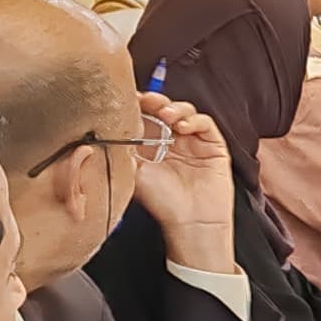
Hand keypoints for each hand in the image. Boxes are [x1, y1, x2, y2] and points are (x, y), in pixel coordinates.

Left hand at [131, 96, 237, 274]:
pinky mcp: (213, 146)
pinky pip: (206, 123)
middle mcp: (174, 140)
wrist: (190, 221)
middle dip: (156, 101)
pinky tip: (184, 127)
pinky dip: (195, 120)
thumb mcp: (134, 173)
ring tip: (166, 115)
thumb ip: (123, 151)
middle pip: (165, 108)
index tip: (128, 99)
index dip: (138, 105)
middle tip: (147, 101)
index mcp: (154, 144)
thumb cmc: (163, 202)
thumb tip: (107, 130)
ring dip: (175, 108)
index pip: (145, 116)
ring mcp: (194, 141)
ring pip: (185, 111)